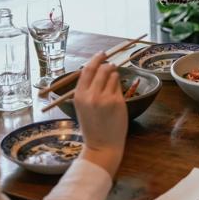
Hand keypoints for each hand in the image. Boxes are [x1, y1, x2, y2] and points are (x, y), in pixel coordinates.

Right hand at [73, 52, 127, 178]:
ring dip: (114, 74)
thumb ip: (87, 89)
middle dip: (107, 64)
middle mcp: (91, 95)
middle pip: (101, 69)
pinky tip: (116, 93)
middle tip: (111, 65)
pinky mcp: (117, 101)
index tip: (101, 54)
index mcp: (78, 95)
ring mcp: (105, 97)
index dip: (95, 59)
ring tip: (112, 83)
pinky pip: (119, 85)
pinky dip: (119, 84)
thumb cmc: (92, 126)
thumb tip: (96, 69)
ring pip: (112, 74)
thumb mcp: (82, 106)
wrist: (102, 145)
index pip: (86, 70)